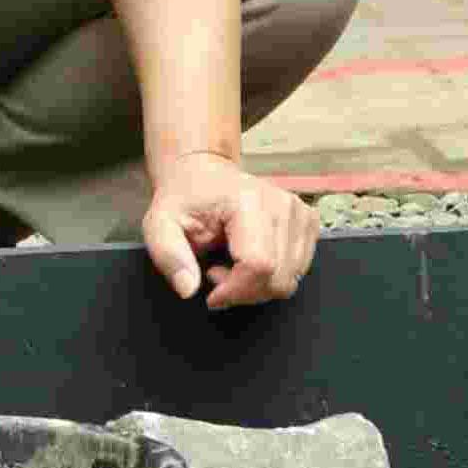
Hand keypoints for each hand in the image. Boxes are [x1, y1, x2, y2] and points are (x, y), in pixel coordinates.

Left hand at [141, 150, 317, 309]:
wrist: (204, 174)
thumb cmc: (185, 199)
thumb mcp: (160, 225)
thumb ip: (169, 256)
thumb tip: (188, 288)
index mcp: (248, 200)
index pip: (258, 265)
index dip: (235, 290)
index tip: (211, 292)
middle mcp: (282, 204)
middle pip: (278, 278)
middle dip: (244, 291)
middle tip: (217, 272)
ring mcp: (299, 212)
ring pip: (291, 279)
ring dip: (258, 285)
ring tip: (230, 264)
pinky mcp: (308, 221)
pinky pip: (299, 270)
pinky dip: (273, 275)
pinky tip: (250, 260)